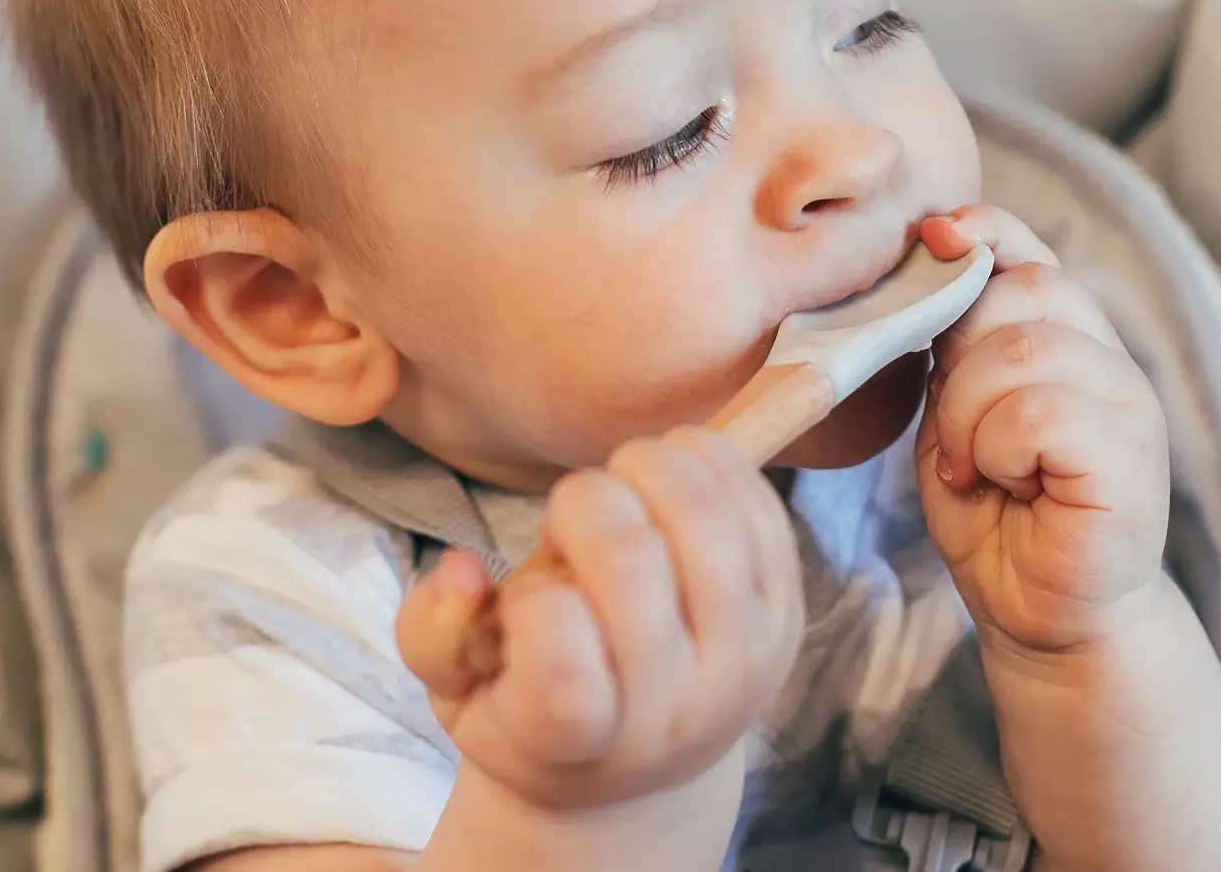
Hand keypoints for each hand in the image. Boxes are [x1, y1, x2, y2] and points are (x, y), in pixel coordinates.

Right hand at [394, 425, 803, 814]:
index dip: (532, 603)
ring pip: (705, 519)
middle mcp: (679, 709)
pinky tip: (669, 469)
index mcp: (585, 741)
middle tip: (570, 523)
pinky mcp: (788, 610)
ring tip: (622, 488)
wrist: (641, 760)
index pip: (562, 667)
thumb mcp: (456, 694)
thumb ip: (432, 632)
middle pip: (631, 561)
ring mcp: (747, 658)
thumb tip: (465, 568)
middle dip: (580, 505)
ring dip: (646, 468)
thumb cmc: (531, 709)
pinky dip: (706, 460)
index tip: (529, 602)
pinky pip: (760, 503)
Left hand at [915, 206, 1169, 653]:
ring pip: (1022, 350)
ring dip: (969, 414)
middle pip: (1023, 288)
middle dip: (958, 352)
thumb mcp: (954, 410)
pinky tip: (1003, 484)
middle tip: (954, 430)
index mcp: (1065, 338)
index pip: (1028, 250)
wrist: (1041, 617)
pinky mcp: (1132, 460)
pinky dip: (997, 449)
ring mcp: (1128, 406)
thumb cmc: (994, 513)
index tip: (933, 238)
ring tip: (976, 467)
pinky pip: (1039, 413)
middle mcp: (1106, 359)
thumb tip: (934, 251)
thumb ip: (953, 341)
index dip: (982, 230)